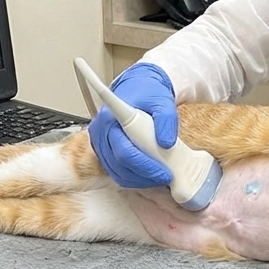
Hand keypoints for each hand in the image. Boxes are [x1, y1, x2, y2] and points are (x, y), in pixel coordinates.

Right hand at [87, 62, 177, 186]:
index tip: (164, 172)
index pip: (124, 151)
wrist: (137, 89)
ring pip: (118, 173)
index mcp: (110, 118)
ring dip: (140, 180)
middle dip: (145, 175)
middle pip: (120, 165)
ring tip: (161, 177)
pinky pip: (118, 172)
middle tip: (167, 177)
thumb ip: (166, 120)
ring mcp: (100, 144)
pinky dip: (134, 178)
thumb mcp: (162, 102)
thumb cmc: (147, 94)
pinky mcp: (105, 153)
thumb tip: (166, 143)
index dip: (145, 166)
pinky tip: (150, 175)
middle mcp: (100, 133)